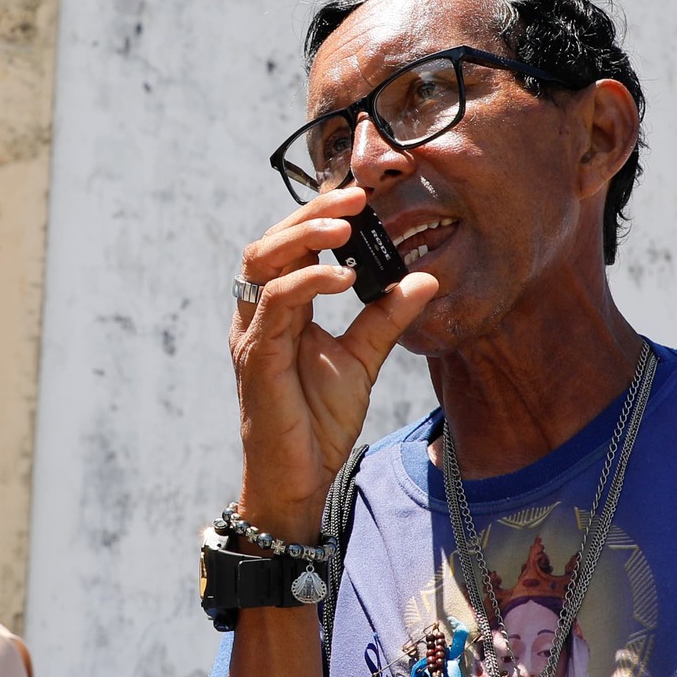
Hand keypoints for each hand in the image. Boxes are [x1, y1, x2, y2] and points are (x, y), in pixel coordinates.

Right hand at [230, 187, 437, 537]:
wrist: (299, 478)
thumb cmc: (317, 422)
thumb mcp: (362, 360)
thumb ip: (386, 318)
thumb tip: (425, 280)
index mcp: (278, 310)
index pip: (289, 247)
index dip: (319, 217)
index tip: (362, 198)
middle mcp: (257, 315)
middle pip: (269, 242)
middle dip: (310, 214)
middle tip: (356, 199)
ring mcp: (252, 333)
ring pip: (262, 261)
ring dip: (304, 236)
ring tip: (347, 229)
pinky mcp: (256, 356)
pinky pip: (277, 302)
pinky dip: (310, 281)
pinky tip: (345, 279)